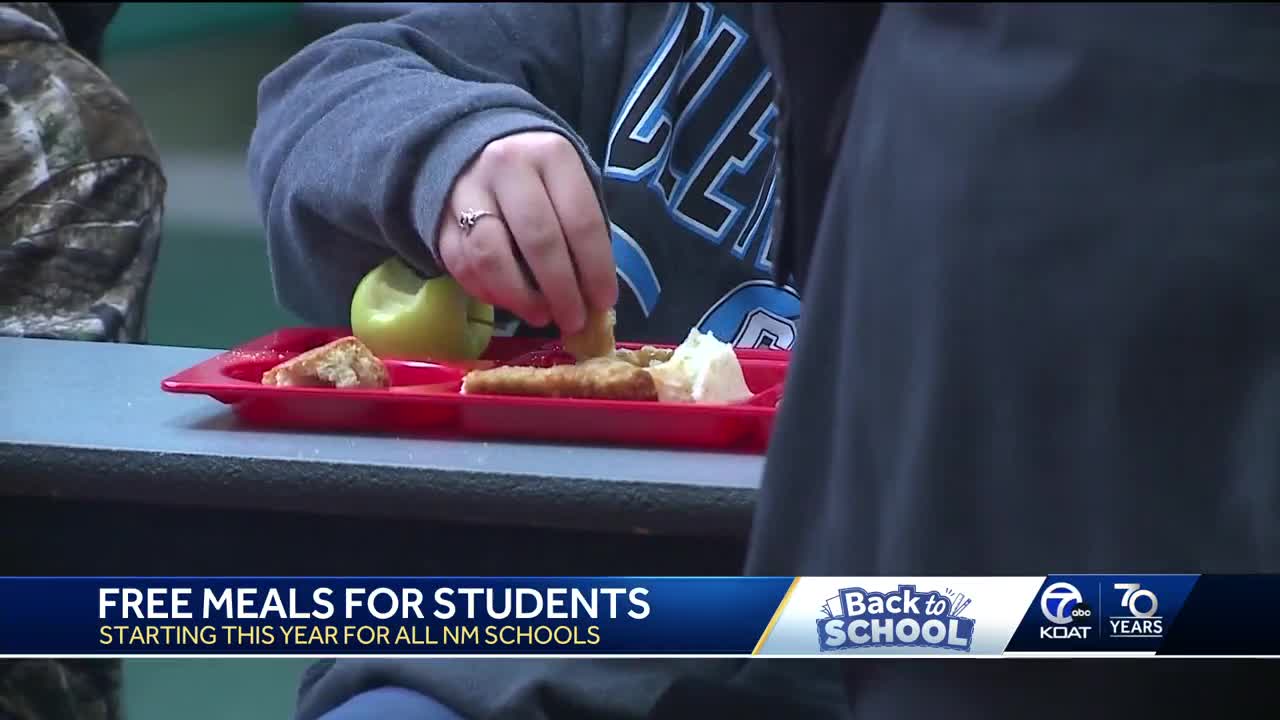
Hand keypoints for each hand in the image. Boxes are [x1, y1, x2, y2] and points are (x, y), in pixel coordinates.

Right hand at [436, 131, 617, 334]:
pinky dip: (488, 293)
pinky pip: (462, 266)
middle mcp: (507, 166)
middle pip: (538, 240)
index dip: (596, 268)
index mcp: (551, 154)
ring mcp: (467, 191)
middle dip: (561, 290)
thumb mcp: (568, 186)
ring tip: (541, 316)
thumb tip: (593, 296)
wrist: (475, 149)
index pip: (580, 220)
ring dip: (520, 297)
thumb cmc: (538, 178)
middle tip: (573, 320)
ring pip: (492, 257)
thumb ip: (582, 233)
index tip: (604, 301)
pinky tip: (510, 303)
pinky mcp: (440, 219)